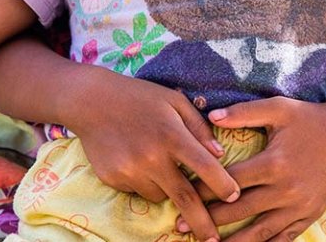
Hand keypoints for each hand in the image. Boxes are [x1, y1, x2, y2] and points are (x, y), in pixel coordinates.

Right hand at [61, 71, 239, 241]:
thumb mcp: (175, 101)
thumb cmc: (140, 98)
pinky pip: (138, 192)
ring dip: (167, 189)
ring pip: (160, 196)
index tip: (235, 197)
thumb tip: (220, 154)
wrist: (90, 101)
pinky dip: (144, 183)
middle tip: (215, 241)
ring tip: (158, 162)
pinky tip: (136, 160)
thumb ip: (199, 128)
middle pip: (184, 197)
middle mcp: (151, 157)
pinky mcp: (113, 179)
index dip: (223, 184)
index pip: (205, 166)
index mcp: (172, 135)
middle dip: (203, 222)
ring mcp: (129, 171)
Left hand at [186, 97, 325, 241]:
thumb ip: (244, 112)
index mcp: (274, 163)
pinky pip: (283, 238)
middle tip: (182, 226)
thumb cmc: (310, 118)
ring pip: (259, 232)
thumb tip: (210, 116)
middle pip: (238, 210)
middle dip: (208, 219)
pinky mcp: (310, 214)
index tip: (182, 195)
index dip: (202, 190)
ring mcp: (299, 206)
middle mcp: (285, 189)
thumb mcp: (279, 108)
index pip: (229, 182)